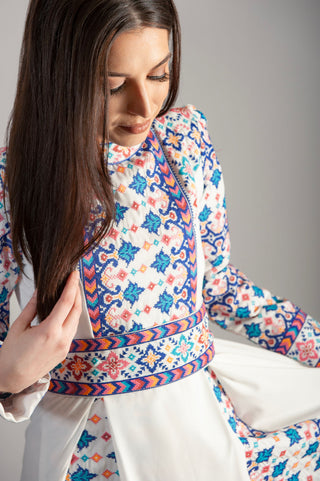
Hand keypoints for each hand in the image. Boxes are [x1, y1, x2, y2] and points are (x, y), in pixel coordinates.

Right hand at [0, 271, 81, 393]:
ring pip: (76, 320)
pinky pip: (72, 330)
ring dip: (76, 305)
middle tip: (73, 280)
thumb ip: (32, 307)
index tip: (74, 274)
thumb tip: (40, 290)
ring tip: (71, 292)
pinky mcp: (65, 352)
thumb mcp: (19, 326)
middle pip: (76, 310)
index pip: (67, 302)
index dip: (71, 286)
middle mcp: (62, 339)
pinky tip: (66, 311)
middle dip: (77, 293)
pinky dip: (72, 317)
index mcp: (49, 331)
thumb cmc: (11, 354)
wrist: (13, 379)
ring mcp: (65, 347)